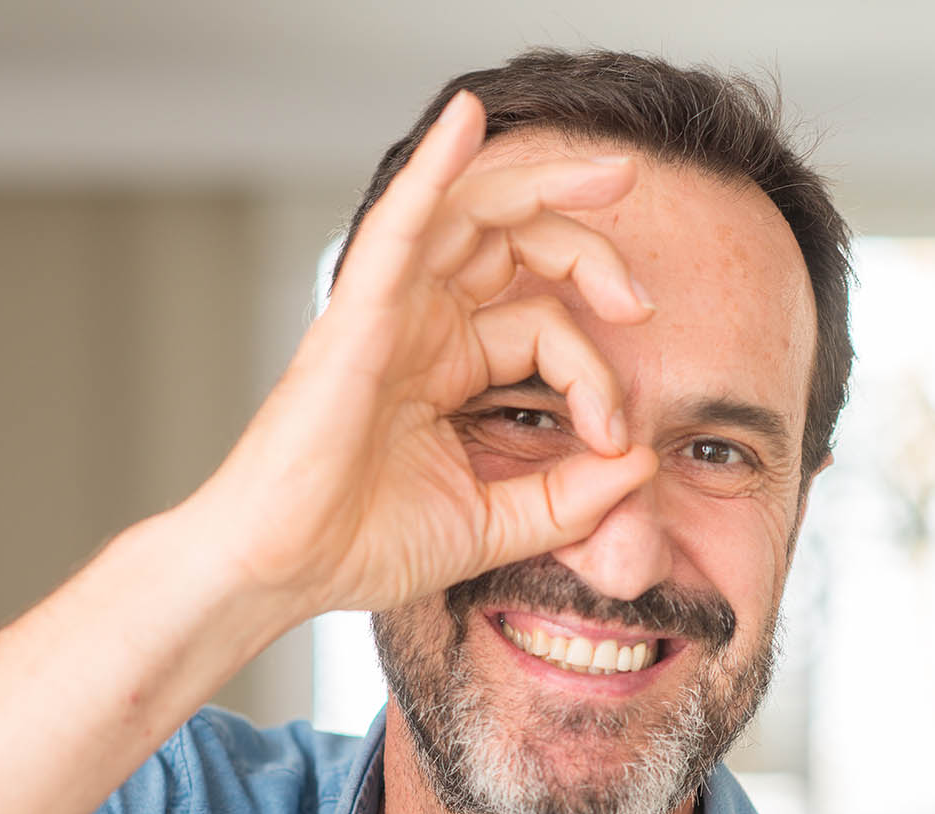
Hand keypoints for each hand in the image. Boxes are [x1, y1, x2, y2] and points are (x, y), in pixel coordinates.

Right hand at [190, 90, 659, 616]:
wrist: (288, 572)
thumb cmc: (365, 545)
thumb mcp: (497, 522)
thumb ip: (572, 499)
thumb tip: (646, 465)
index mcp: (452, 362)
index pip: (547, 326)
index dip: (597, 374)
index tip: (617, 440)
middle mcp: (423, 323)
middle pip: (518, 242)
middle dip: (591, 249)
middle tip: (643, 302)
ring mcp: (391, 310)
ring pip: (474, 212)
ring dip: (546, 183)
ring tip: (617, 176)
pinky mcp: (358, 313)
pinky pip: (401, 222)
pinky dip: (434, 167)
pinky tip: (465, 119)